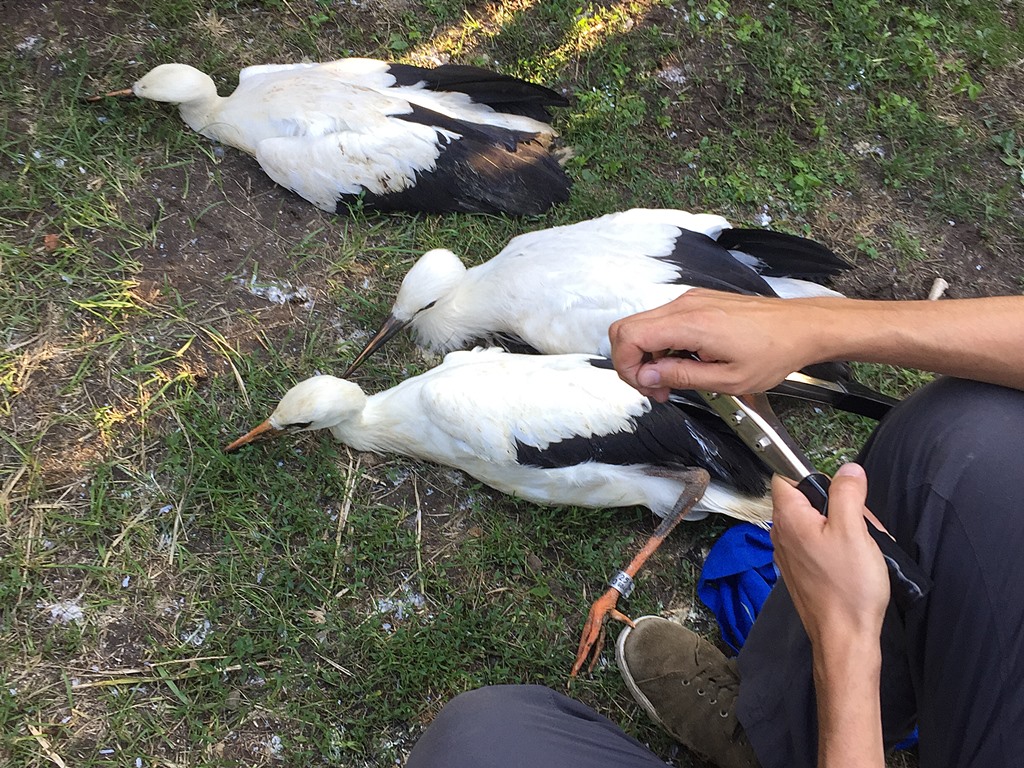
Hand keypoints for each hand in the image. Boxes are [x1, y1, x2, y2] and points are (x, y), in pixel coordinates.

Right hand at [608, 289, 828, 400]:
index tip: (645, 386)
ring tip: (671, 380)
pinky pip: (663, 322)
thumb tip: (647, 376)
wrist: (801, 327)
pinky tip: (683, 363)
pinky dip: (662, 345)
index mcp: (690, 323)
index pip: (629, 336)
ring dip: (647, 356)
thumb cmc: (774, 351)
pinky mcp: (697, 302)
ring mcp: (690, 301)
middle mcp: (685, 306)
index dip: (626, 366)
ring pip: (643, 326)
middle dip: (632, 363)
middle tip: (654, 388)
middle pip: (627, 328)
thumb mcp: (727, 379)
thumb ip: (681, 376)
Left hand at [770, 463, 889, 649]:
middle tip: (862, 524)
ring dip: (845, 528)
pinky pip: (821, 545)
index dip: (814, 476)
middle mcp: (782, 534)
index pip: (787, 477)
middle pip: (809, 501)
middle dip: (840, 506)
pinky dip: (840, 547)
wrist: (845, 636)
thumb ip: (847, 493)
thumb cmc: (848, 587)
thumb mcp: (854, 530)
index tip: (840, 491)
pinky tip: (857, 562)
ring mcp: (791, 554)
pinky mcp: (803, 571)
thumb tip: (848, 470)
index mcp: (789, 518)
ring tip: (864, 547)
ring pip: (819, 523)